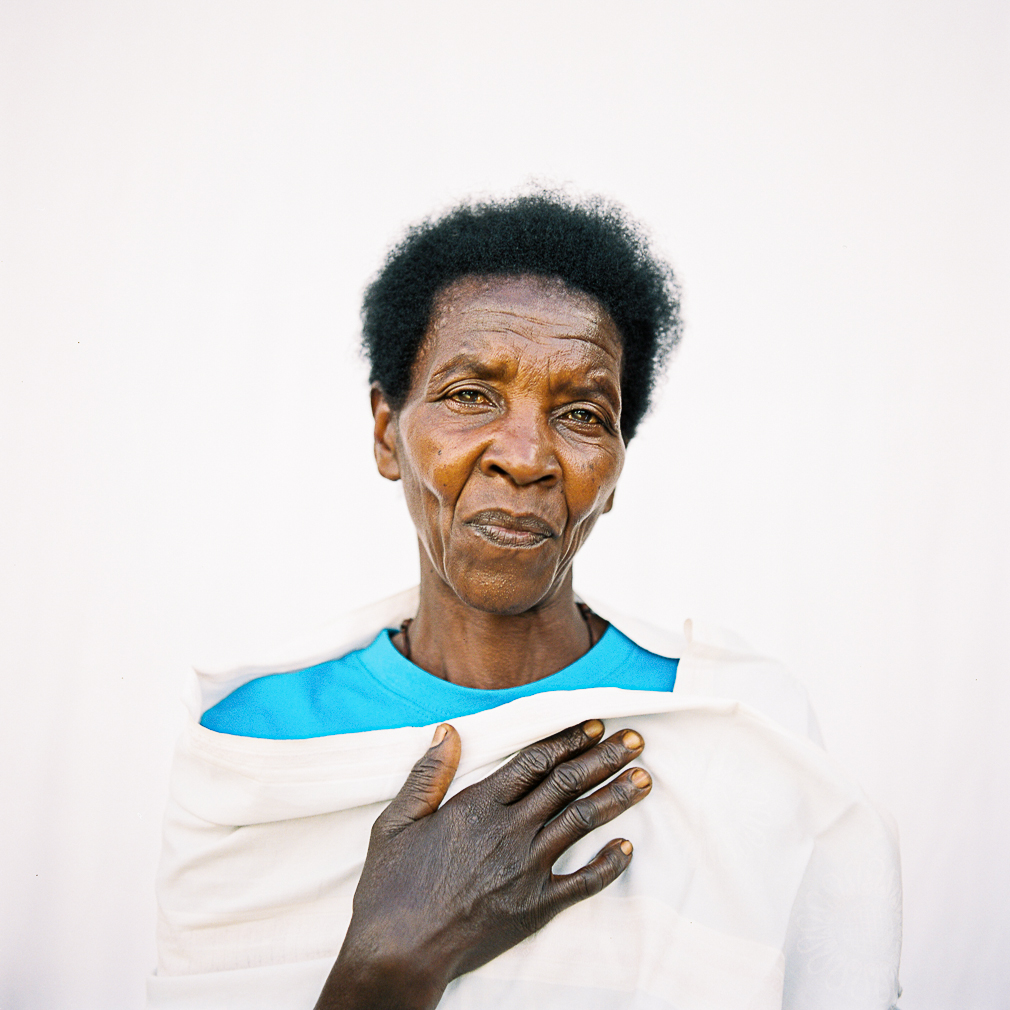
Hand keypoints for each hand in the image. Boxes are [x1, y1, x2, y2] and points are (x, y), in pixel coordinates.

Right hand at [315, 719, 651, 1009]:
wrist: (399, 952)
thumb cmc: (392, 887)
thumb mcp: (397, 822)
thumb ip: (428, 775)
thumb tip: (448, 732)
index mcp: (478, 806)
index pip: (536, 761)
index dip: (569, 740)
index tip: (595, 726)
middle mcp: (510, 831)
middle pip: (568, 784)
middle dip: (605, 758)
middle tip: (635, 741)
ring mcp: (527, 869)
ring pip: (582, 822)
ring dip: (616, 797)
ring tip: (644, 779)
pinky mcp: (536, 906)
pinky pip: (584, 882)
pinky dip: (609, 864)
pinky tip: (627, 847)